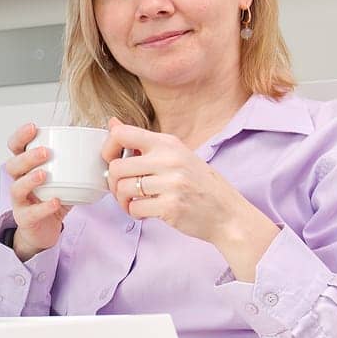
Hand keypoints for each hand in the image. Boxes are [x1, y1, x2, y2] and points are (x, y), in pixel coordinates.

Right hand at [4, 123, 72, 261]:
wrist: (45, 231)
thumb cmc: (55, 199)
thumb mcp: (66, 178)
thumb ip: (80, 160)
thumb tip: (106, 137)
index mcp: (26, 168)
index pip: (16, 148)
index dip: (21, 136)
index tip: (33, 127)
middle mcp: (19, 182)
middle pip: (13, 165)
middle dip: (27, 157)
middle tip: (45, 151)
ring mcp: (20, 202)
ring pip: (16, 188)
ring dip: (30, 179)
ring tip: (44, 174)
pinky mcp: (25, 220)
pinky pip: (31, 213)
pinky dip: (43, 207)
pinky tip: (55, 201)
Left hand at [101, 118, 278, 278]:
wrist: (228, 214)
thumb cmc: (199, 184)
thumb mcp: (177, 154)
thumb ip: (144, 142)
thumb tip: (112, 123)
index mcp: (169, 143)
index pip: (122, 133)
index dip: (108, 147)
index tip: (112, 160)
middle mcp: (170, 160)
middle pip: (117, 167)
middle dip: (113, 183)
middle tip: (123, 190)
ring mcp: (171, 183)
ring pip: (123, 189)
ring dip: (122, 200)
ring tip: (134, 202)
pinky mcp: (170, 206)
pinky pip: (134, 207)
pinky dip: (134, 212)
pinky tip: (145, 212)